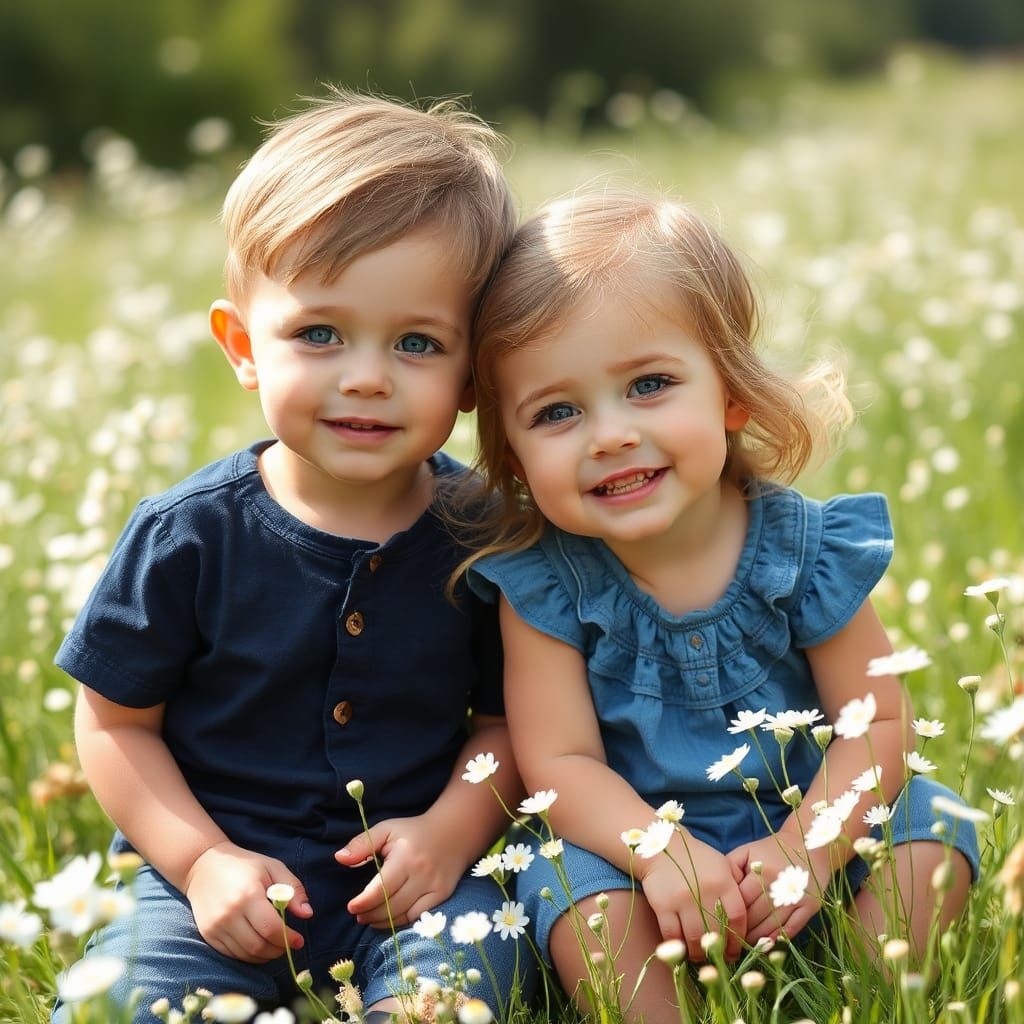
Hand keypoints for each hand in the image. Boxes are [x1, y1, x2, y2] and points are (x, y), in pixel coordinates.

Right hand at [183, 841, 311, 962]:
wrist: (203, 866)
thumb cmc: (244, 865)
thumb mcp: (273, 868)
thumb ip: (293, 889)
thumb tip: (308, 914)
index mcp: (248, 895)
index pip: (271, 928)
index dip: (288, 939)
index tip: (299, 941)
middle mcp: (230, 914)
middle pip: (258, 946)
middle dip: (278, 950)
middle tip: (288, 944)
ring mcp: (216, 926)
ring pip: (245, 954)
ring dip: (265, 955)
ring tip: (275, 945)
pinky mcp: (208, 934)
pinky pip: (231, 954)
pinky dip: (248, 955)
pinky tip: (258, 945)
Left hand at [336, 815, 464, 928]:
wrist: (453, 832)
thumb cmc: (413, 832)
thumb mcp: (386, 829)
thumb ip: (362, 843)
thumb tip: (339, 858)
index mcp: (405, 857)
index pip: (381, 888)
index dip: (364, 902)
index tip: (351, 906)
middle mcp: (422, 874)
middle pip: (391, 905)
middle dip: (370, 914)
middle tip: (358, 914)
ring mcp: (434, 887)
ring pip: (404, 914)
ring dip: (383, 921)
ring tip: (369, 918)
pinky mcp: (442, 895)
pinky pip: (418, 916)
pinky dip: (401, 921)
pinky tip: (389, 918)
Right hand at [637, 833, 746, 962]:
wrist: (662, 846)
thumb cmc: (696, 858)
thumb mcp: (721, 865)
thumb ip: (734, 888)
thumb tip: (748, 918)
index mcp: (723, 882)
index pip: (737, 917)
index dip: (738, 939)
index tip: (735, 951)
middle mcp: (705, 891)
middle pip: (716, 932)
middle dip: (719, 951)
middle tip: (718, 960)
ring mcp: (683, 899)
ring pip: (694, 938)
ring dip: (698, 953)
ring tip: (699, 957)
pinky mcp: (663, 905)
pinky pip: (672, 934)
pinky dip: (677, 945)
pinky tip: (681, 948)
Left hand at [727, 833, 832, 945]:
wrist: (806, 845)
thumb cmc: (770, 850)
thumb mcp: (747, 852)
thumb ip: (730, 868)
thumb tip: (718, 891)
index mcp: (761, 872)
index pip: (741, 901)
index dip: (730, 915)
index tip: (720, 926)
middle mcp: (779, 886)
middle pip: (755, 916)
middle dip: (741, 930)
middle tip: (729, 941)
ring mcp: (796, 898)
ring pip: (771, 926)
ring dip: (757, 939)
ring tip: (744, 946)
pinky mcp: (810, 907)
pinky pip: (792, 928)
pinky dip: (778, 939)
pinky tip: (767, 945)